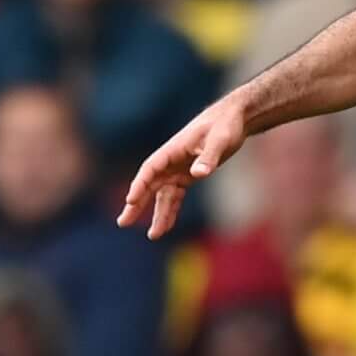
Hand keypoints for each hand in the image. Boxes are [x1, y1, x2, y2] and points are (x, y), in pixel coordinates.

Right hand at [119, 98, 249, 239]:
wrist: (233, 120)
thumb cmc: (225, 126)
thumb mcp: (220, 141)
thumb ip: (209, 157)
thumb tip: (198, 174)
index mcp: (172, 149)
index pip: (150, 169)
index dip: (140, 184)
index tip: (130, 200)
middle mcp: (171, 161)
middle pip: (149, 185)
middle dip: (137, 204)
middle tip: (123, 222)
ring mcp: (178, 169)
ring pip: (162, 195)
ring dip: (156, 214)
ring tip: (153, 235)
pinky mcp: (187, 176)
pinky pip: (175, 196)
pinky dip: (171, 210)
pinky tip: (165, 225)